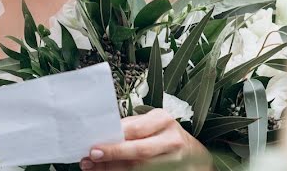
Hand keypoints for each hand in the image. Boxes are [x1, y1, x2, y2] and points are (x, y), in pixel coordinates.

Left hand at [80, 109, 209, 169]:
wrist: (194, 154)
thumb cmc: (166, 134)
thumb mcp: (152, 122)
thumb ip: (131, 127)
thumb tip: (102, 134)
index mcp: (163, 120)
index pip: (135, 130)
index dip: (114, 140)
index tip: (94, 145)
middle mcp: (171, 140)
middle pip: (139, 151)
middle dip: (113, 155)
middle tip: (92, 157)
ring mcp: (174, 160)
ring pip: (140, 167)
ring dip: (113, 168)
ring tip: (94, 167)